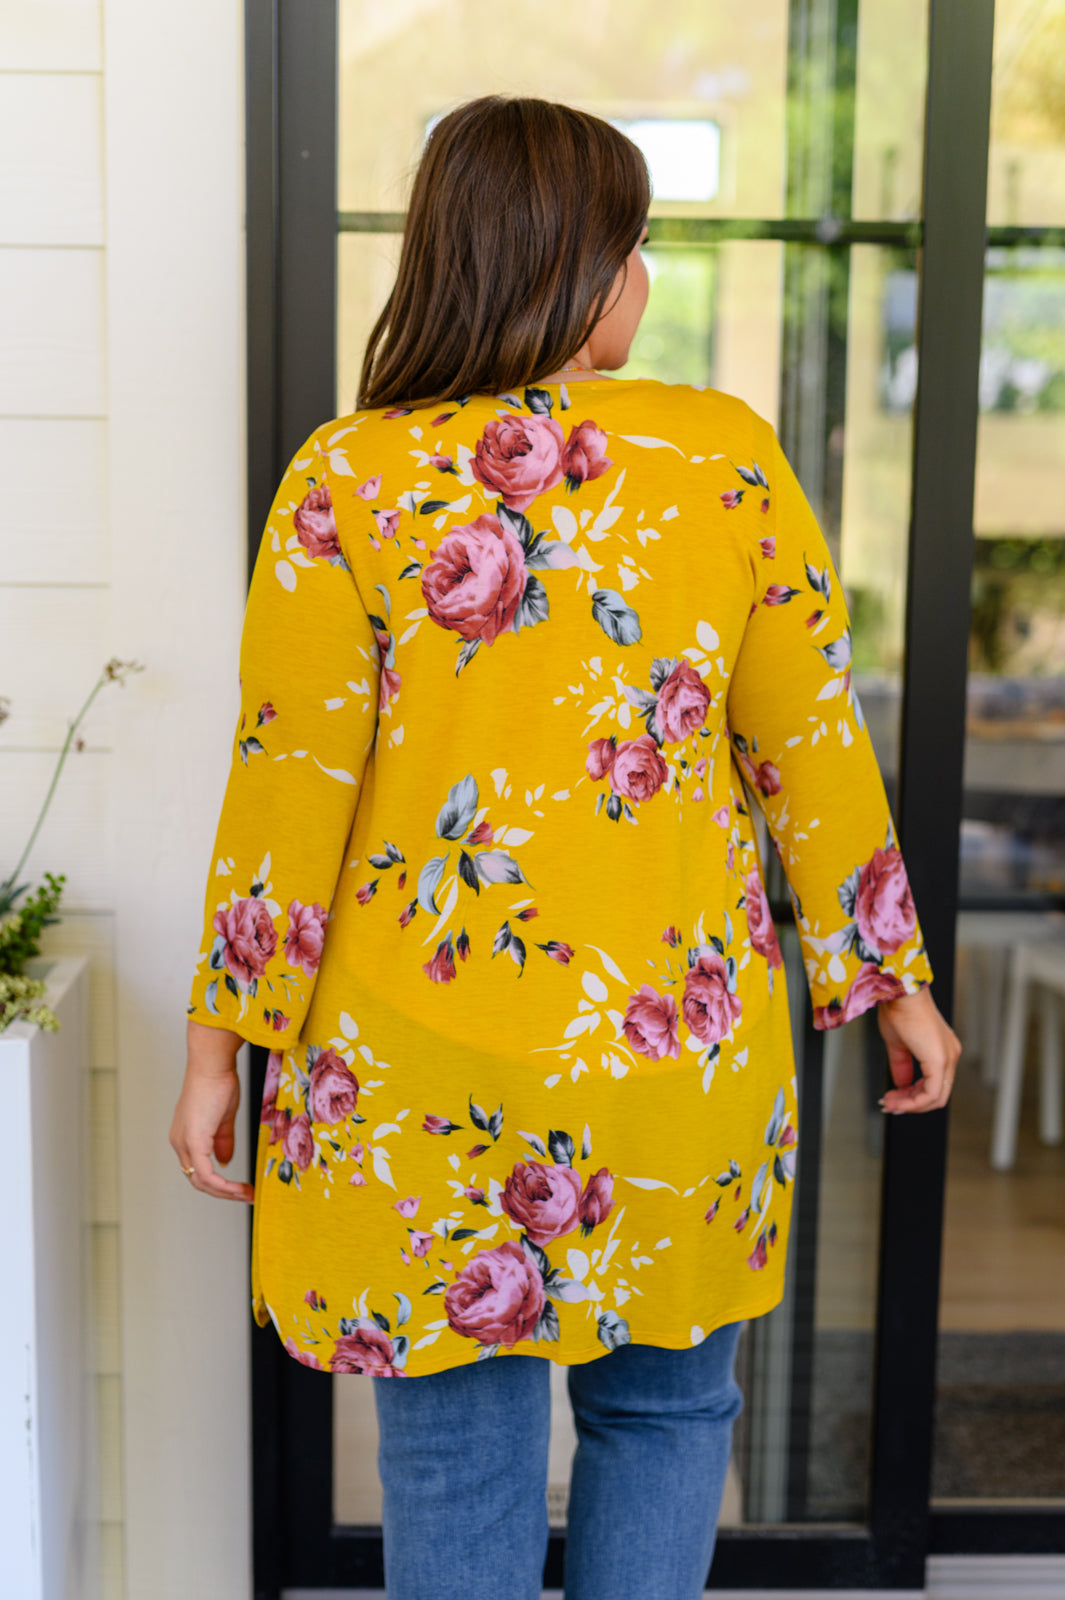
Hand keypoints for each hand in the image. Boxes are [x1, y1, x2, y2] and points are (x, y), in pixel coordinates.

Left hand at [168, 1020, 254, 1201]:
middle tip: (246, 1196)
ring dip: (225, 1192)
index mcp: (184, 1137)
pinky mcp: (194, 1141)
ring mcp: (184, 1143)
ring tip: (246, 1195)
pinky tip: (237, 1188)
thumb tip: (224, 1161)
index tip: (240, 1187)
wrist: (213, 1065)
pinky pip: (205, 1174)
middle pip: (198, 1180)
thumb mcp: (223, 1117)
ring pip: (201, 1181)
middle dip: (223, 1193)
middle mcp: (179, 1143)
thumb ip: (222, 1140)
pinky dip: (222, 1185)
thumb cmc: (218, 1082)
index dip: (219, 1183)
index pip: (198, 1170)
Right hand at [877, 985, 960, 1113]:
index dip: (913, 1096)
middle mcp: (950, 1055)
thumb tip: (900, 1084)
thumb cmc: (899, 1009)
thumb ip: (901, 1065)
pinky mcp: (939, 1061)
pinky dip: (914, 1101)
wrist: (901, 992)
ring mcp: (948, 1058)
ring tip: (889, 1103)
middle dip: (912, 1104)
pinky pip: (931, 1093)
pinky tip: (896, 1098)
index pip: (935, 1084)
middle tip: (890, 1104)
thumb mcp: (898, 1043)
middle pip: (937, 1095)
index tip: (893, 1098)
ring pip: (936, 1098)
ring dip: (911, 1105)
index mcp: (943, 1050)